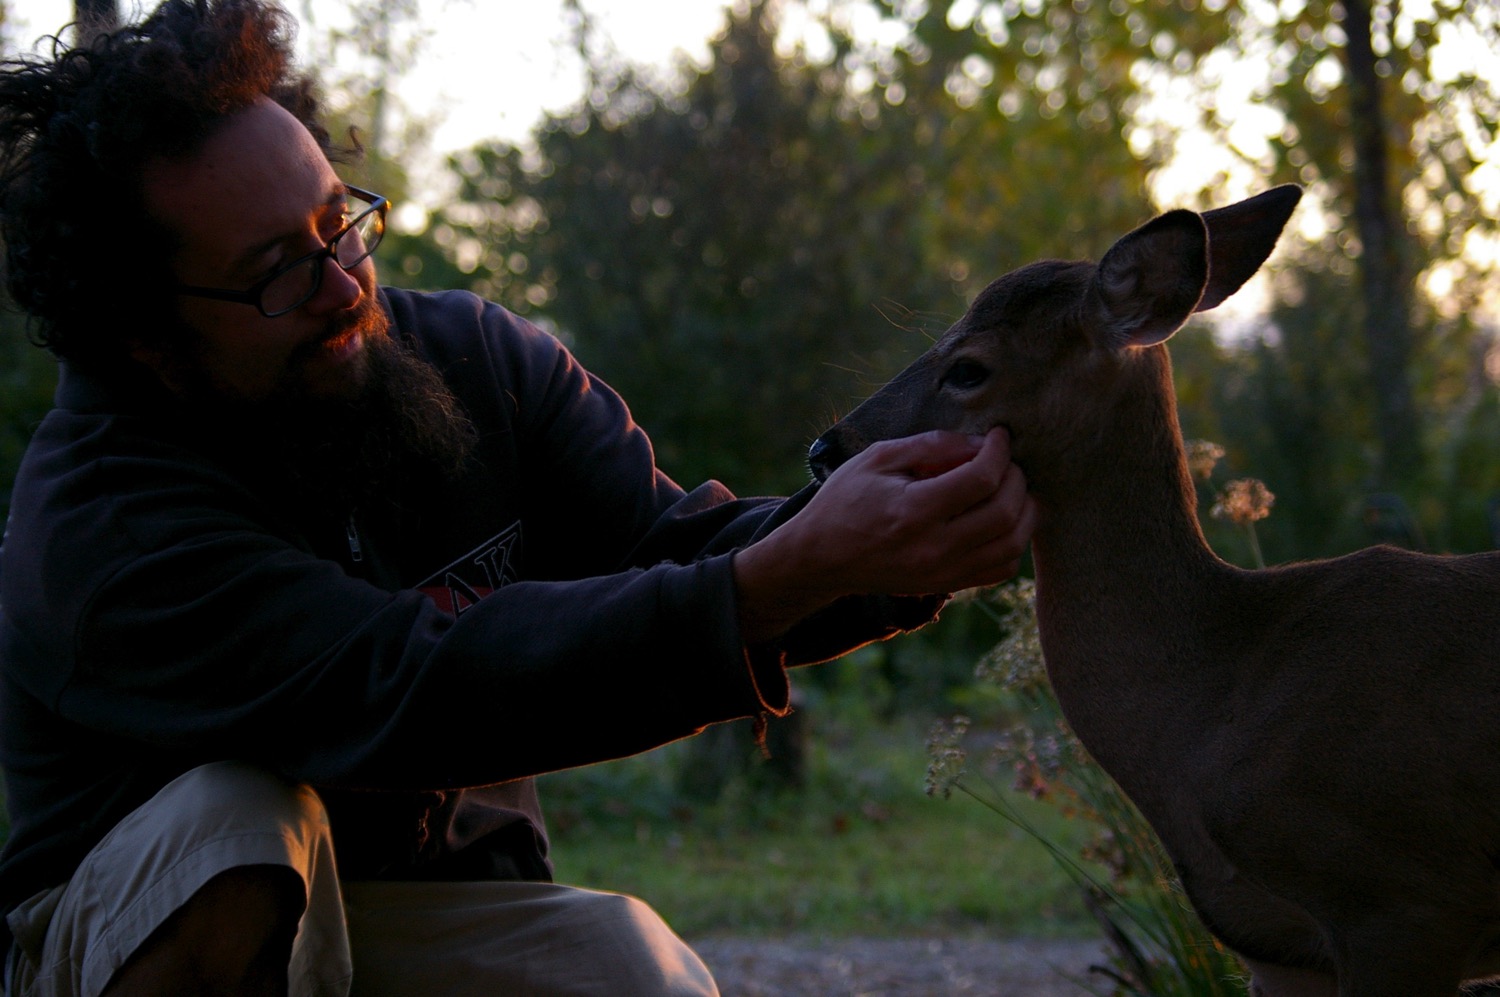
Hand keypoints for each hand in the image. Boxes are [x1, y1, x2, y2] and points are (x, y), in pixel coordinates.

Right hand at [734, 428, 1036, 641]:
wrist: (821, 557)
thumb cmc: (846, 500)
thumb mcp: (878, 457)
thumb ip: (931, 445)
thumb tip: (980, 443)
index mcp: (914, 510)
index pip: (982, 478)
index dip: (1000, 451)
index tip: (999, 436)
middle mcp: (934, 547)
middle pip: (1006, 511)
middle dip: (1016, 478)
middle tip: (1005, 461)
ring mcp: (943, 572)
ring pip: (1012, 544)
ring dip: (1024, 511)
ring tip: (1010, 489)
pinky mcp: (947, 585)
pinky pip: (1000, 568)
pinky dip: (1012, 542)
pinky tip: (998, 520)